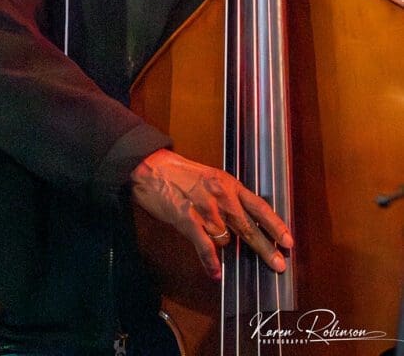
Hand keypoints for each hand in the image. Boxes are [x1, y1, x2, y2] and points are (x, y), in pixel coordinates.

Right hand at [130, 149, 292, 281]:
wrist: (152, 167)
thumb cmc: (180, 173)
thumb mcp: (211, 178)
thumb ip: (227, 196)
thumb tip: (242, 218)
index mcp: (229, 184)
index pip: (259, 207)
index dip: (275, 225)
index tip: (288, 241)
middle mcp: (221, 196)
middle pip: (249, 227)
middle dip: (266, 248)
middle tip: (279, 264)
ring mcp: (205, 209)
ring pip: (226, 239)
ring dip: (227, 248)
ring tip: (228, 255)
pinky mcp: (187, 219)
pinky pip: (204, 245)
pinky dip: (210, 261)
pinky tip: (216, 273)